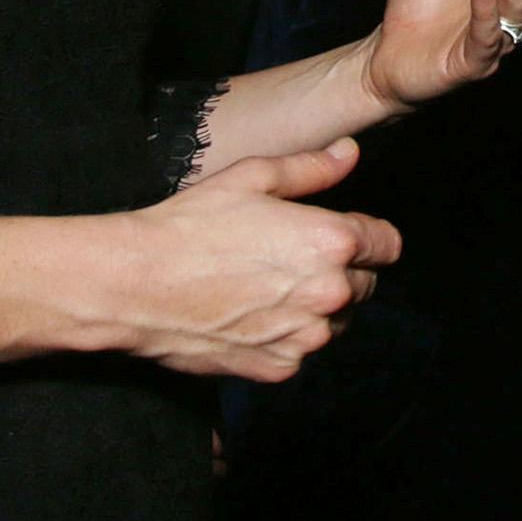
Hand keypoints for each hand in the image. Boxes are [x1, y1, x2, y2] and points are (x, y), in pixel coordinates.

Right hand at [111, 143, 400, 380]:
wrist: (135, 285)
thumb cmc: (190, 225)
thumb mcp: (252, 178)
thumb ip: (312, 168)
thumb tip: (351, 152)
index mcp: (332, 242)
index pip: (387, 245)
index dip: (369, 237)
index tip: (348, 236)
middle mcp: (330, 294)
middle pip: (364, 285)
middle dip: (341, 272)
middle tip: (291, 259)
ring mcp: (306, 337)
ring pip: (336, 322)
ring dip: (317, 308)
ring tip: (267, 287)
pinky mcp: (279, 367)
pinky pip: (301, 351)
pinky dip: (286, 337)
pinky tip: (250, 315)